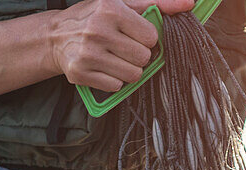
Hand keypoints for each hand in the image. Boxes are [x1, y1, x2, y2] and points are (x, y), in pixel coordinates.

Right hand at [48, 0, 193, 92]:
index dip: (146, 39)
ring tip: (114, 58)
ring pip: (132, 75)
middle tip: (123, 48)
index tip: (133, 35)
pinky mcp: (80, 73)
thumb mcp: (123, 3)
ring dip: (127, 70)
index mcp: (111, 9)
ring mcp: (87, 53)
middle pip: (143, 58)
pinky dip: (113, 80)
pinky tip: (103, 68)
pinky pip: (115, 86)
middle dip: (137, 56)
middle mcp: (98, 30)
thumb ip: (158, 3)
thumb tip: (189, 3)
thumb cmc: (95, 17)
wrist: (56, 36)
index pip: (151, 37)